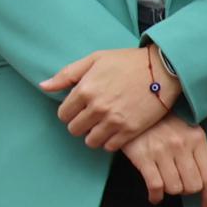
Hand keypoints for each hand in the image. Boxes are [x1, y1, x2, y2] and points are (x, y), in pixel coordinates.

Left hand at [39, 44, 171, 152]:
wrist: (163, 70)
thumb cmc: (127, 62)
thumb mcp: (95, 60)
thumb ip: (67, 74)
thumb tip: (43, 86)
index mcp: (85, 89)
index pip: (63, 114)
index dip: (69, 112)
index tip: (78, 108)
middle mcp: (97, 107)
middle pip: (74, 129)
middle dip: (80, 124)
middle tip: (90, 117)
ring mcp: (114, 120)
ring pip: (90, 141)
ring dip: (93, 135)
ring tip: (102, 124)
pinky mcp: (130, 130)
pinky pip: (109, 146)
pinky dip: (109, 141)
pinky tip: (114, 130)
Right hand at [124, 114, 206, 206]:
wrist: (134, 108)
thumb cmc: (163, 122)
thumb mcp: (187, 131)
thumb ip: (198, 153)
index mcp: (197, 139)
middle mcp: (181, 145)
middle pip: (193, 186)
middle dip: (187, 191)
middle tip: (179, 183)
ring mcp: (161, 151)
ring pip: (174, 188)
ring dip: (171, 191)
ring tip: (165, 182)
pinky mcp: (143, 156)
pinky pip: (155, 186)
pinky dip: (155, 196)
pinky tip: (154, 196)